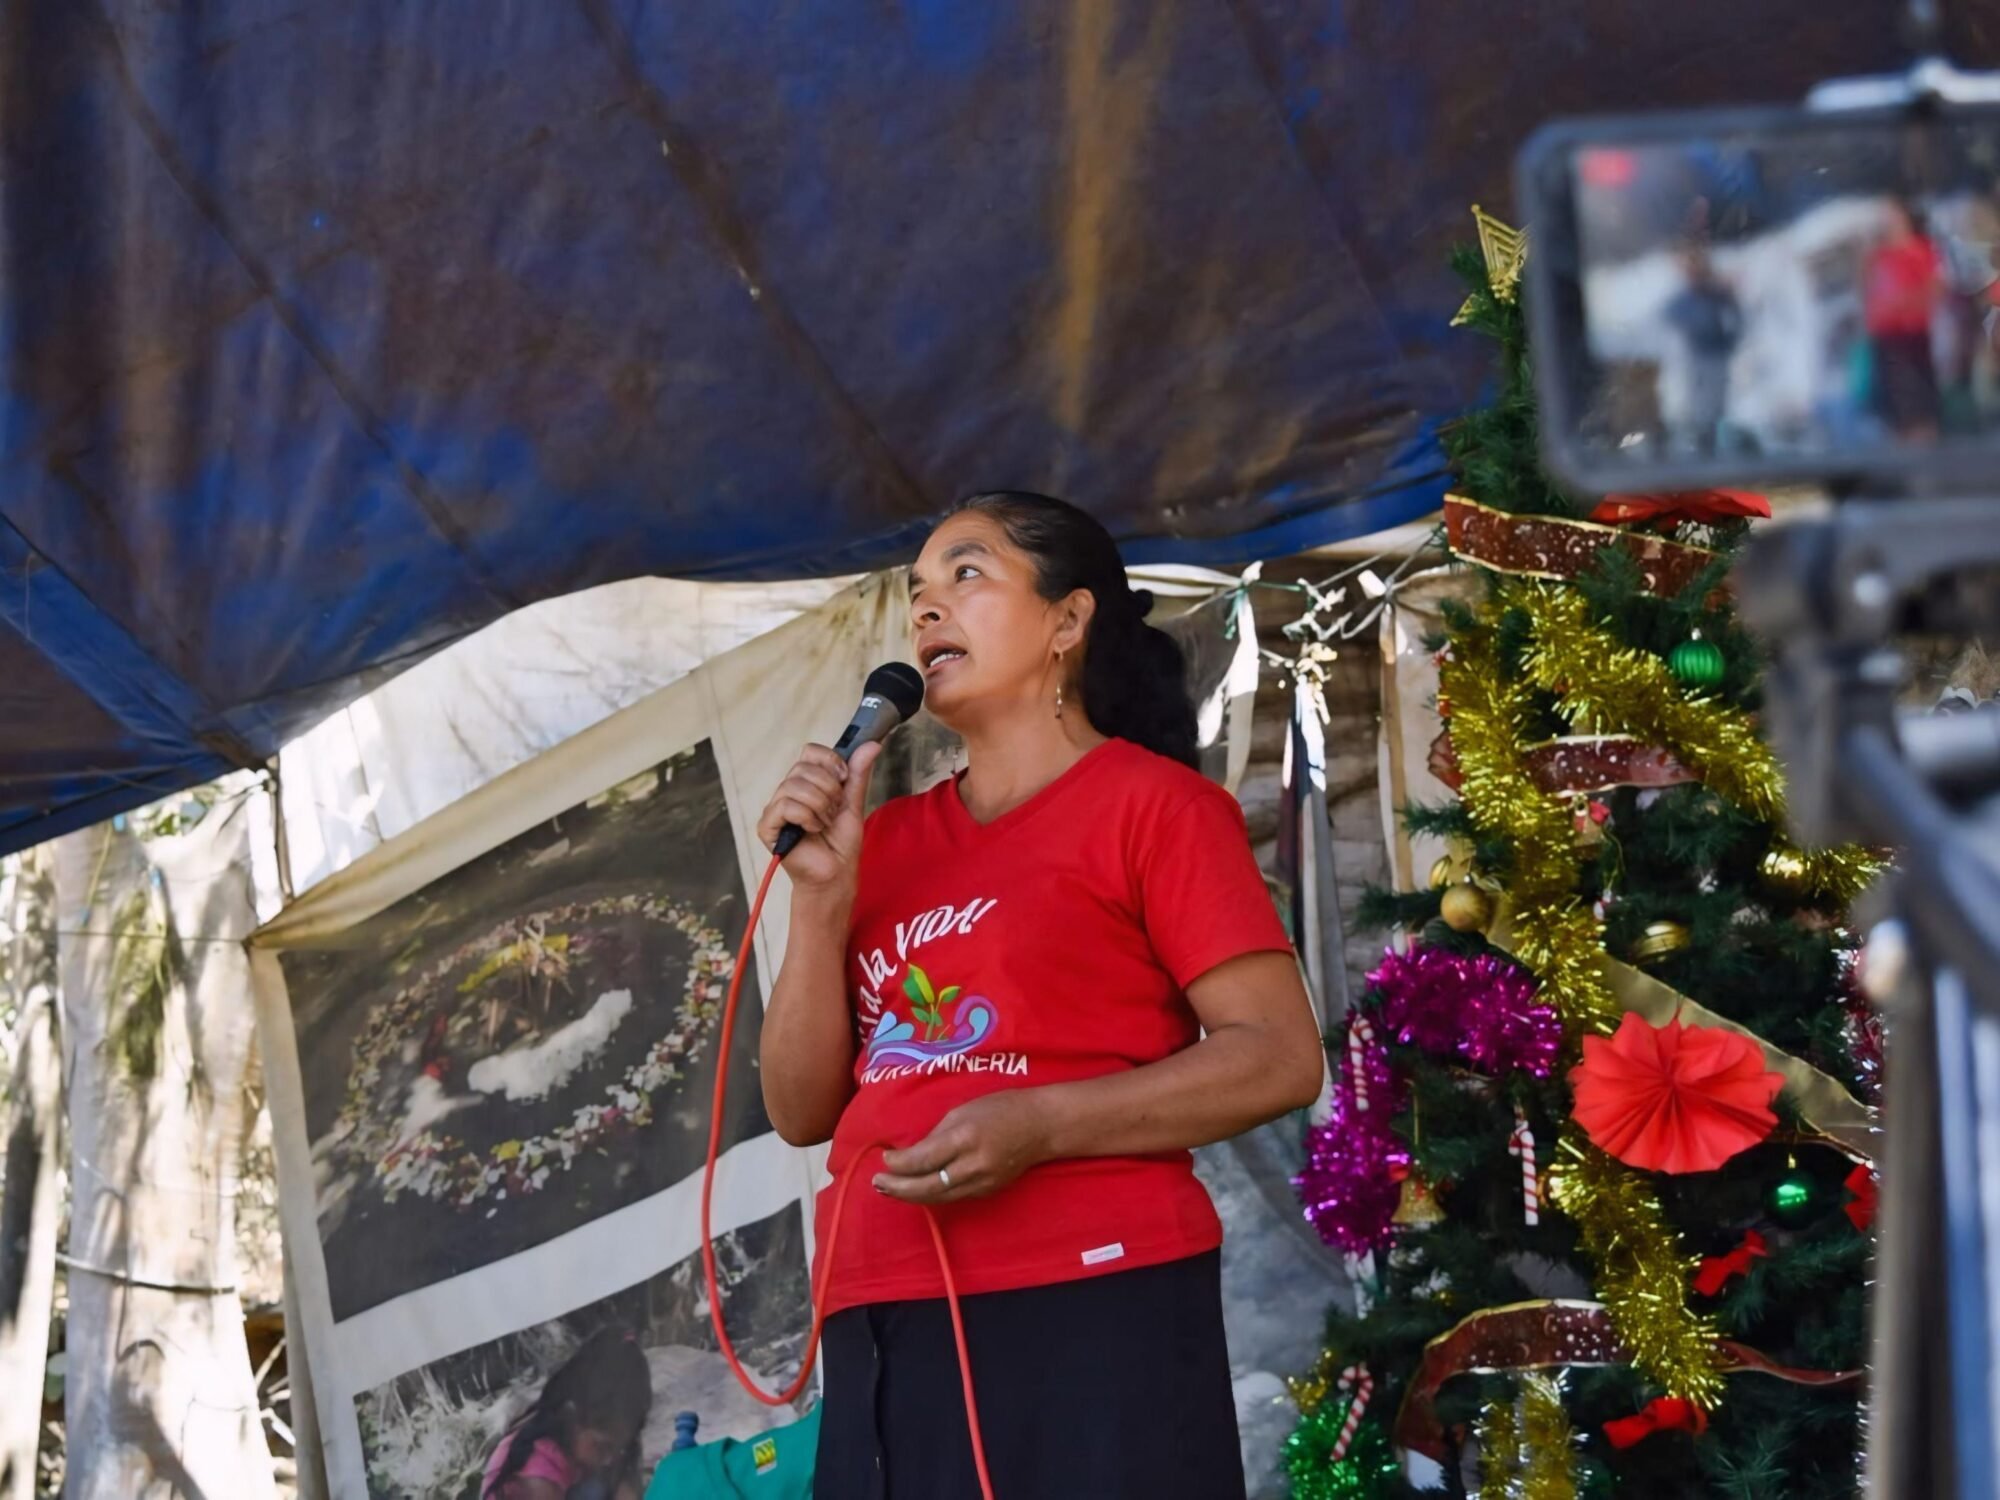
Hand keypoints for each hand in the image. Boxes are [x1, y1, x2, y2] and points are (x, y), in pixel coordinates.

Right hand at [755, 740, 880, 894]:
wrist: (836, 873)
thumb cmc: (840, 843)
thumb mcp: (853, 803)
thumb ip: (858, 774)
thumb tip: (872, 744)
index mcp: (806, 783)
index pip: (809, 752)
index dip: (829, 761)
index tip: (844, 779)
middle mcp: (787, 792)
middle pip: (802, 768)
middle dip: (828, 790)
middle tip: (834, 811)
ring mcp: (775, 809)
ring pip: (794, 786)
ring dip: (819, 806)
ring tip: (825, 823)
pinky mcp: (767, 827)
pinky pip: (785, 806)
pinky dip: (806, 817)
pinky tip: (812, 831)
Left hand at [875, 1091, 1051, 1203]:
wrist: (1041, 1126)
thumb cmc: (1001, 1109)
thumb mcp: (963, 1111)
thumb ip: (937, 1135)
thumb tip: (910, 1154)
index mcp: (965, 1137)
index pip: (923, 1159)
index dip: (899, 1164)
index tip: (884, 1159)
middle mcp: (973, 1164)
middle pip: (927, 1186)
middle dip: (898, 1187)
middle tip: (877, 1182)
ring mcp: (982, 1182)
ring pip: (939, 1196)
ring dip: (911, 1195)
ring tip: (889, 1190)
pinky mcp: (988, 1191)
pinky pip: (953, 1196)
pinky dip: (932, 1194)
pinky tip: (917, 1190)